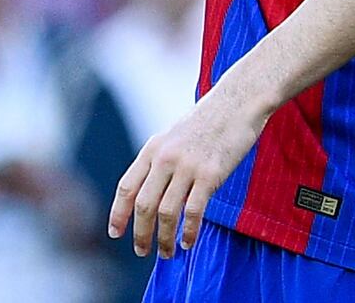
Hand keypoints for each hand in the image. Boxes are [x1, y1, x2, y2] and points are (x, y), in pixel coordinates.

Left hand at [108, 81, 268, 258]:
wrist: (239, 100)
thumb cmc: (210, 119)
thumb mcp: (175, 135)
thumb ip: (162, 160)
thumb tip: (153, 194)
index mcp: (154, 148)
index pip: (127, 186)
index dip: (118, 213)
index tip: (115, 233)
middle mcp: (165, 157)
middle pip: (144, 205)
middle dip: (140, 233)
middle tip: (142, 252)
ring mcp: (187, 166)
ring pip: (167, 213)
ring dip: (164, 239)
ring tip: (167, 253)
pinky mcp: (210, 174)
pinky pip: (193, 211)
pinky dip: (188, 231)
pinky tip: (188, 241)